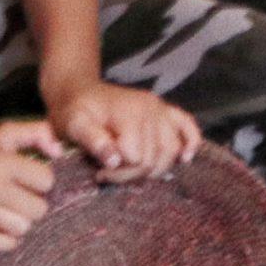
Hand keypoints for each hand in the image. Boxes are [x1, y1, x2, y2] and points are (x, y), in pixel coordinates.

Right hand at [0, 122, 61, 251]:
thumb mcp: (5, 133)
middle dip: (34, 202)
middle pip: (38, 209)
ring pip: (22, 228)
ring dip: (20, 220)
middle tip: (21, 196)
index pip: (46, 180)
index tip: (29, 177)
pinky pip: (2, 244)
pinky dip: (6, 238)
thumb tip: (59, 151)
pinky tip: (1, 225)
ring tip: (9, 209)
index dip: (41, 178)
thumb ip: (37, 132)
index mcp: (1, 163)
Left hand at [48, 80, 200, 182]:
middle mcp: (151, 109)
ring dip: (154, 168)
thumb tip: (115, 160)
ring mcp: (160, 109)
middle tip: (108, 173)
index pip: (137, 159)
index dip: (118, 172)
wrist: (78, 92)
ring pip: (170, 152)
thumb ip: (93, 141)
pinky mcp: (165, 111)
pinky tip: (185, 158)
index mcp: (130, 113)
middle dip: (131, 173)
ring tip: (129, 169)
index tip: (99, 172)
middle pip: (154, 159)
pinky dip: (191, 143)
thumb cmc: (74, 111)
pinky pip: (188, 126)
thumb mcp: (74, 125)